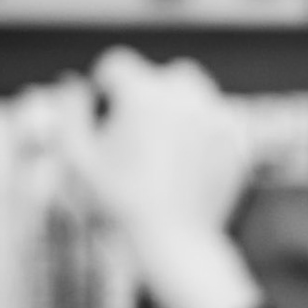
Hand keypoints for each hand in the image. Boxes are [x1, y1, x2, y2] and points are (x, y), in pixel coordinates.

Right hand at [57, 47, 266, 307]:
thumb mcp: (77, 159)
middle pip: (162, 76)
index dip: (105, 90)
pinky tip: (190, 162)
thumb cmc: (119, 203)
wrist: (176, 241)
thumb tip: (74, 84)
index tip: (106, 118)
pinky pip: (218, 119)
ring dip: (181, 109)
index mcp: (143, 93)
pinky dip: (206, 131)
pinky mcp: (238, 138)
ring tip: (166, 146)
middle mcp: (185, 96)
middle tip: (140, 135)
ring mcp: (217, 116)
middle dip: (149, 96)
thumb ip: (69, 112)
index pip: (117, 66)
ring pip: (196, 94)